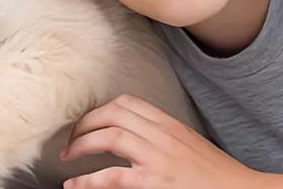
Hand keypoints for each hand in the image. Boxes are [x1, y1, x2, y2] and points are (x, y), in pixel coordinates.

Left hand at [60, 94, 262, 188]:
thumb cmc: (215, 176)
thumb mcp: (188, 145)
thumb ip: (162, 137)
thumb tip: (131, 139)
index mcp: (170, 124)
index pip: (128, 102)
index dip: (100, 109)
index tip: (87, 121)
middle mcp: (163, 135)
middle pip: (112, 113)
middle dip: (84, 123)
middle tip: (69, 138)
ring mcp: (159, 158)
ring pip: (109, 136)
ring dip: (80, 144)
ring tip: (67, 155)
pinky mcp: (155, 182)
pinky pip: (112, 176)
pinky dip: (87, 180)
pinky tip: (74, 184)